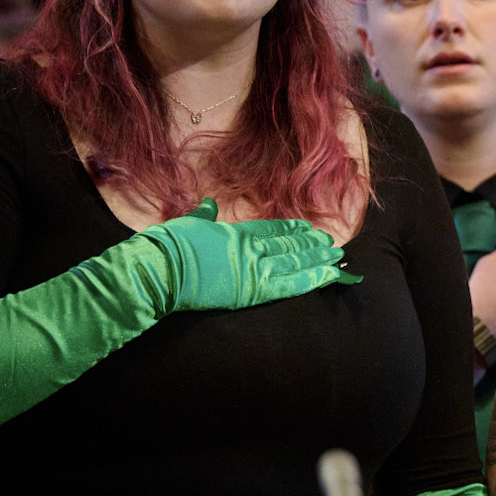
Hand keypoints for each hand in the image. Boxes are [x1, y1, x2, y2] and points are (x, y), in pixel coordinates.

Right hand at [135, 198, 356, 313]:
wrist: (159, 270)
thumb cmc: (168, 246)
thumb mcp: (188, 222)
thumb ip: (204, 214)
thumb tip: (208, 204)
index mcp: (235, 233)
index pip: (271, 230)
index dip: (291, 229)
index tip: (307, 227)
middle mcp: (251, 249)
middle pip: (288, 245)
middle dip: (311, 244)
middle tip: (330, 242)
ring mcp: (255, 270)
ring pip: (295, 262)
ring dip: (318, 258)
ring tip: (336, 255)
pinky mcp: (254, 292)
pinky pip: (290, 286)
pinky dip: (312, 279)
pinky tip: (328, 275)